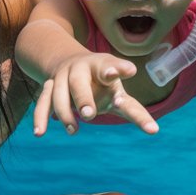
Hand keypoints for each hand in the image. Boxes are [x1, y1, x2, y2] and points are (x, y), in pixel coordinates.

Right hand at [33, 53, 158, 135]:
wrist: (68, 61)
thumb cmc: (101, 83)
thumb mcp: (117, 92)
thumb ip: (133, 110)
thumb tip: (155, 130)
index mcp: (102, 66)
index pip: (110, 67)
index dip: (118, 69)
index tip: (130, 70)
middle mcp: (81, 69)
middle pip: (80, 83)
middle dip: (83, 97)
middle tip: (89, 114)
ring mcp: (62, 77)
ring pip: (59, 94)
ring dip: (65, 112)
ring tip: (74, 131)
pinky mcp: (49, 87)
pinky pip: (43, 102)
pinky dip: (41, 117)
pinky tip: (40, 133)